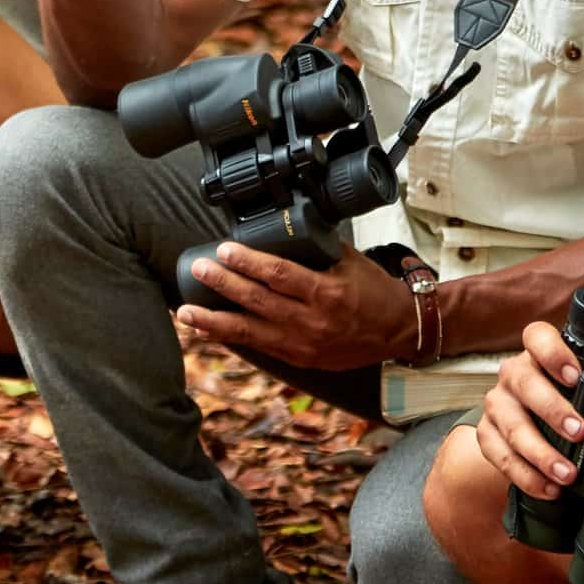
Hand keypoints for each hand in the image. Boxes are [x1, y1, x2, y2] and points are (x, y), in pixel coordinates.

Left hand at [174, 243, 416, 373]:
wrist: (399, 331)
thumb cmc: (375, 292)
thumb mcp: (350, 261)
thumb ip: (315, 246)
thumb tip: (283, 224)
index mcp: (327, 293)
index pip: (278, 275)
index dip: (248, 262)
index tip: (224, 250)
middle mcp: (312, 322)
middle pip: (257, 302)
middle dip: (223, 285)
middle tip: (199, 270)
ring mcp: (304, 344)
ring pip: (250, 332)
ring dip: (214, 321)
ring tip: (185, 312)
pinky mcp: (300, 358)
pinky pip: (259, 347)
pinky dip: (231, 338)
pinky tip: (208, 330)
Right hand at [474, 322, 583, 502]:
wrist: (531, 426)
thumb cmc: (568, 404)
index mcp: (538, 355)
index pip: (538, 338)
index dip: (554, 353)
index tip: (576, 377)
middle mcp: (513, 375)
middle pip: (524, 382)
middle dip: (552, 409)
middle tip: (579, 431)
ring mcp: (497, 405)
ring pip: (512, 425)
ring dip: (541, 452)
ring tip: (568, 473)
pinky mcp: (486, 435)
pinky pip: (501, 456)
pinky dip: (527, 476)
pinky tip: (549, 488)